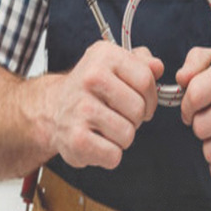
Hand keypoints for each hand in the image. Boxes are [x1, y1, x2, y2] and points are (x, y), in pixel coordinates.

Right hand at [49, 42, 163, 170]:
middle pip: (138, 109)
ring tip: (105, 127)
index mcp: (104, 55)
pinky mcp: (76, 138)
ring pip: (128, 134)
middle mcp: (90, 77)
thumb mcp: (114, 65)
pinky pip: (113, 155)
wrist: (53, 108)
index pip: (146, 79)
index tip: (140, 101)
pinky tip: (96, 141)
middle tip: (118, 115)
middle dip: (135, 118)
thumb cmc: (91, 89)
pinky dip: (109, 155)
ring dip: (122, 137)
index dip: (150, 96)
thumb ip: (141, 63)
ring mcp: (81, 108)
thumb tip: (157, 67)